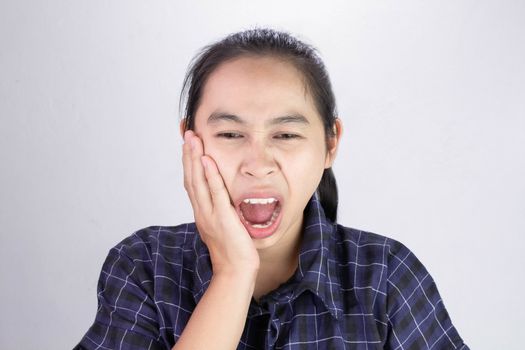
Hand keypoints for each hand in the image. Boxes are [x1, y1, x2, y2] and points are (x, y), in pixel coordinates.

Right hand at [182, 130, 259, 275]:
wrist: (235, 272)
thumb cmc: (233, 250)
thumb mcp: (224, 225)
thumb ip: (221, 209)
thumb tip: (224, 196)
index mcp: (201, 211)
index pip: (191, 181)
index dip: (187, 161)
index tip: (186, 142)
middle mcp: (201, 211)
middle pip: (190, 177)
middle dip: (187, 153)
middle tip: (186, 131)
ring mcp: (209, 214)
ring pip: (197, 181)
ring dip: (194, 158)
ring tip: (192, 138)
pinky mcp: (222, 218)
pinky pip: (215, 193)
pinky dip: (210, 175)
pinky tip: (206, 160)